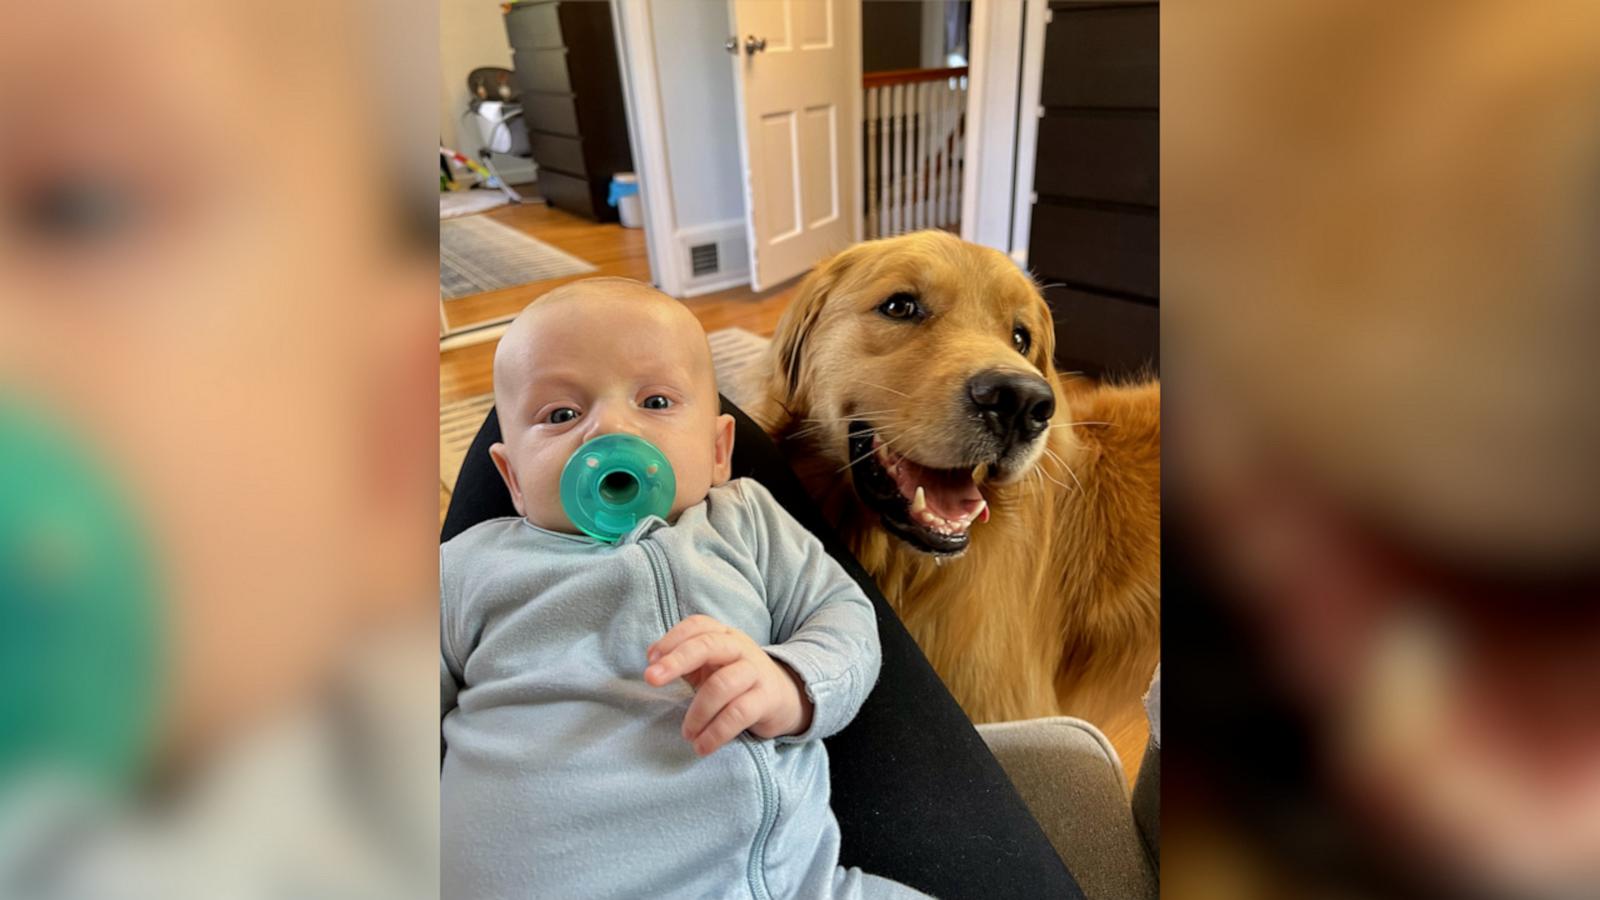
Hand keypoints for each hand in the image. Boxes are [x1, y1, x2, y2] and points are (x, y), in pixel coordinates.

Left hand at [644, 615, 813, 755]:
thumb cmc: (736, 681)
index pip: (697, 625)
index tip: (650, 660)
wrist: (785, 697)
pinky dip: (716, 732)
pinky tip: (702, 746)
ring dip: (697, 712)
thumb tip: (653, 663)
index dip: (671, 639)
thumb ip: (685, 663)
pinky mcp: (767, 699)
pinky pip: (738, 714)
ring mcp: (756, 672)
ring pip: (722, 684)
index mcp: (723, 635)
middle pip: (708, 646)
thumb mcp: (712, 666)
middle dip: (676, 661)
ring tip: (687, 734)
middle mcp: (740, 648)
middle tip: (651, 680)